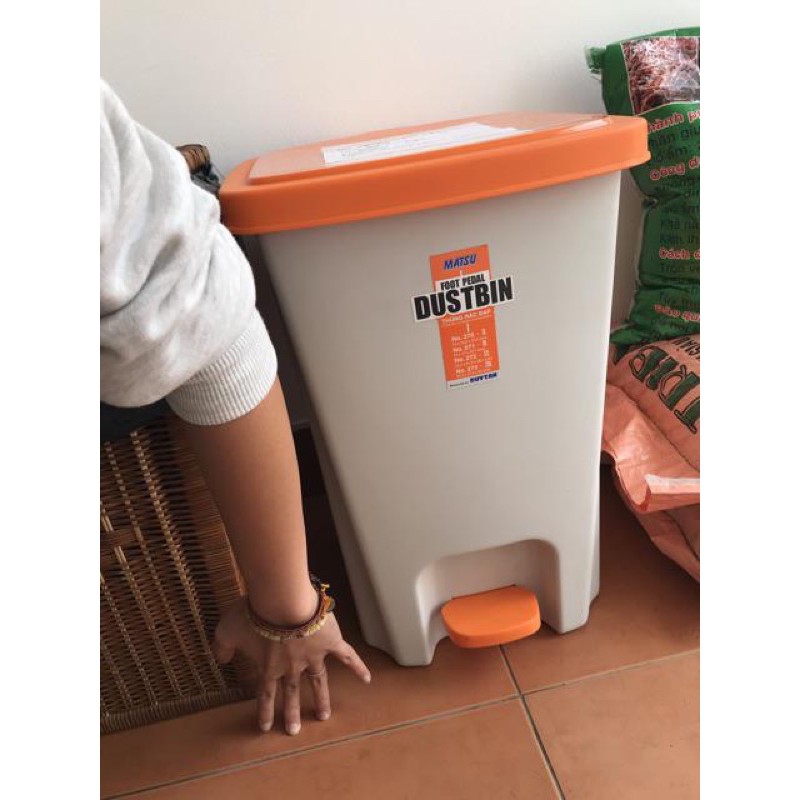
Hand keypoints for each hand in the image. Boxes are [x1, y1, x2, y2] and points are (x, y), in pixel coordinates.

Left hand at [213, 598, 370, 735]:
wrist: (283, 602)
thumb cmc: (253, 615)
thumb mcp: (226, 630)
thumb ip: (222, 647)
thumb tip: (220, 659)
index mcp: (269, 666)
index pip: (266, 694)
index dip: (265, 710)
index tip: (267, 728)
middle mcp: (292, 666)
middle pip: (291, 693)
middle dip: (292, 713)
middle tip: (294, 731)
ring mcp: (313, 656)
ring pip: (318, 681)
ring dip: (321, 698)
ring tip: (324, 716)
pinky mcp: (330, 642)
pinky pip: (347, 657)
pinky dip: (358, 667)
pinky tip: (367, 679)